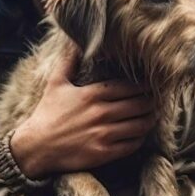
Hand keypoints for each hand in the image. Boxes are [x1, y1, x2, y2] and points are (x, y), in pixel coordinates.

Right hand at [10, 46, 154, 178]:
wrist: (36, 146)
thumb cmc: (47, 113)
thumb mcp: (55, 83)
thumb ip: (69, 61)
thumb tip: (74, 42)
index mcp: (92, 94)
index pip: (129, 86)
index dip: (144, 86)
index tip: (151, 85)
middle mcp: (101, 113)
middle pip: (140, 105)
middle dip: (152, 102)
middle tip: (158, 101)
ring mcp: (103, 134)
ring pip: (140, 125)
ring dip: (150, 120)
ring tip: (154, 116)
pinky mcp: (104, 153)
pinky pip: (131, 145)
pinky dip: (140, 138)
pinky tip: (140, 134)